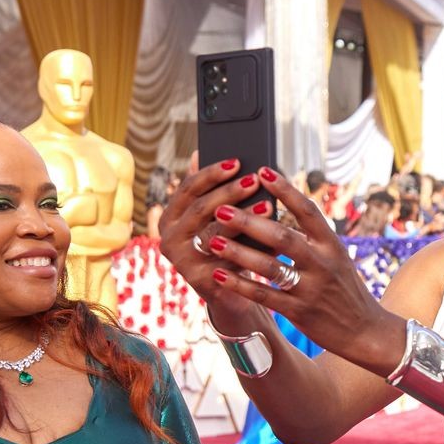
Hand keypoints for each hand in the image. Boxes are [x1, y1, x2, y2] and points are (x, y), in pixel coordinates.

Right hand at [155, 158, 278, 331]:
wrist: (228, 291)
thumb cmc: (224, 244)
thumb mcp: (213, 217)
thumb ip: (208, 189)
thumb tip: (200, 152)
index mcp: (170, 217)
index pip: (188, 188)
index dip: (211, 173)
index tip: (237, 162)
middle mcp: (169, 238)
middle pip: (200, 209)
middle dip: (229, 192)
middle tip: (254, 180)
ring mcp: (182, 261)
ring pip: (215, 234)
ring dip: (244, 218)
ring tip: (269, 206)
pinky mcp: (199, 280)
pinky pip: (229, 260)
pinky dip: (253, 248)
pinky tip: (274, 239)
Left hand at [184, 167, 402, 372]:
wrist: (366, 331)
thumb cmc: (345, 290)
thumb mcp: (337, 258)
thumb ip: (312, 238)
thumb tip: (280, 210)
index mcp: (333, 244)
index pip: (308, 210)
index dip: (285, 190)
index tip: (262, 171)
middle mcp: (323, 263)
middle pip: (282, 236)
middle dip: (249, 222)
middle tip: (221, 208)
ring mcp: (311, 289)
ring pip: (269, 267)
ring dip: (239, 252)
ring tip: (213, 240)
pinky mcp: (299, 312)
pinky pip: (265, 296)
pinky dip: (240, 284)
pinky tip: (219, 275)